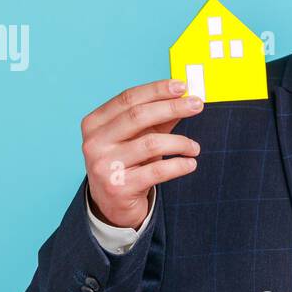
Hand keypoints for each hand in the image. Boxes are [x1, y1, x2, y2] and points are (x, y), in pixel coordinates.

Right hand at [82, 78, 203, 228]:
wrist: (112, 205)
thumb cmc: (128, 163)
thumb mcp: (138, 137)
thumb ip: (157, 118)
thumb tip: (184, 96)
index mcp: (94, 123)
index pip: (128, 98)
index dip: (157, 90)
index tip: (182, 86)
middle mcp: (95, 143)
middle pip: (138, 116)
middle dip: (172, 107)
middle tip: (197, 105)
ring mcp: (105, 166)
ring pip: (151, 144)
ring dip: (180, 143)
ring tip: (194, 148)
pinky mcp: (119, 187)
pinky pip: (158, 171)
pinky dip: (179, 165)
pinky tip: (190, 164)